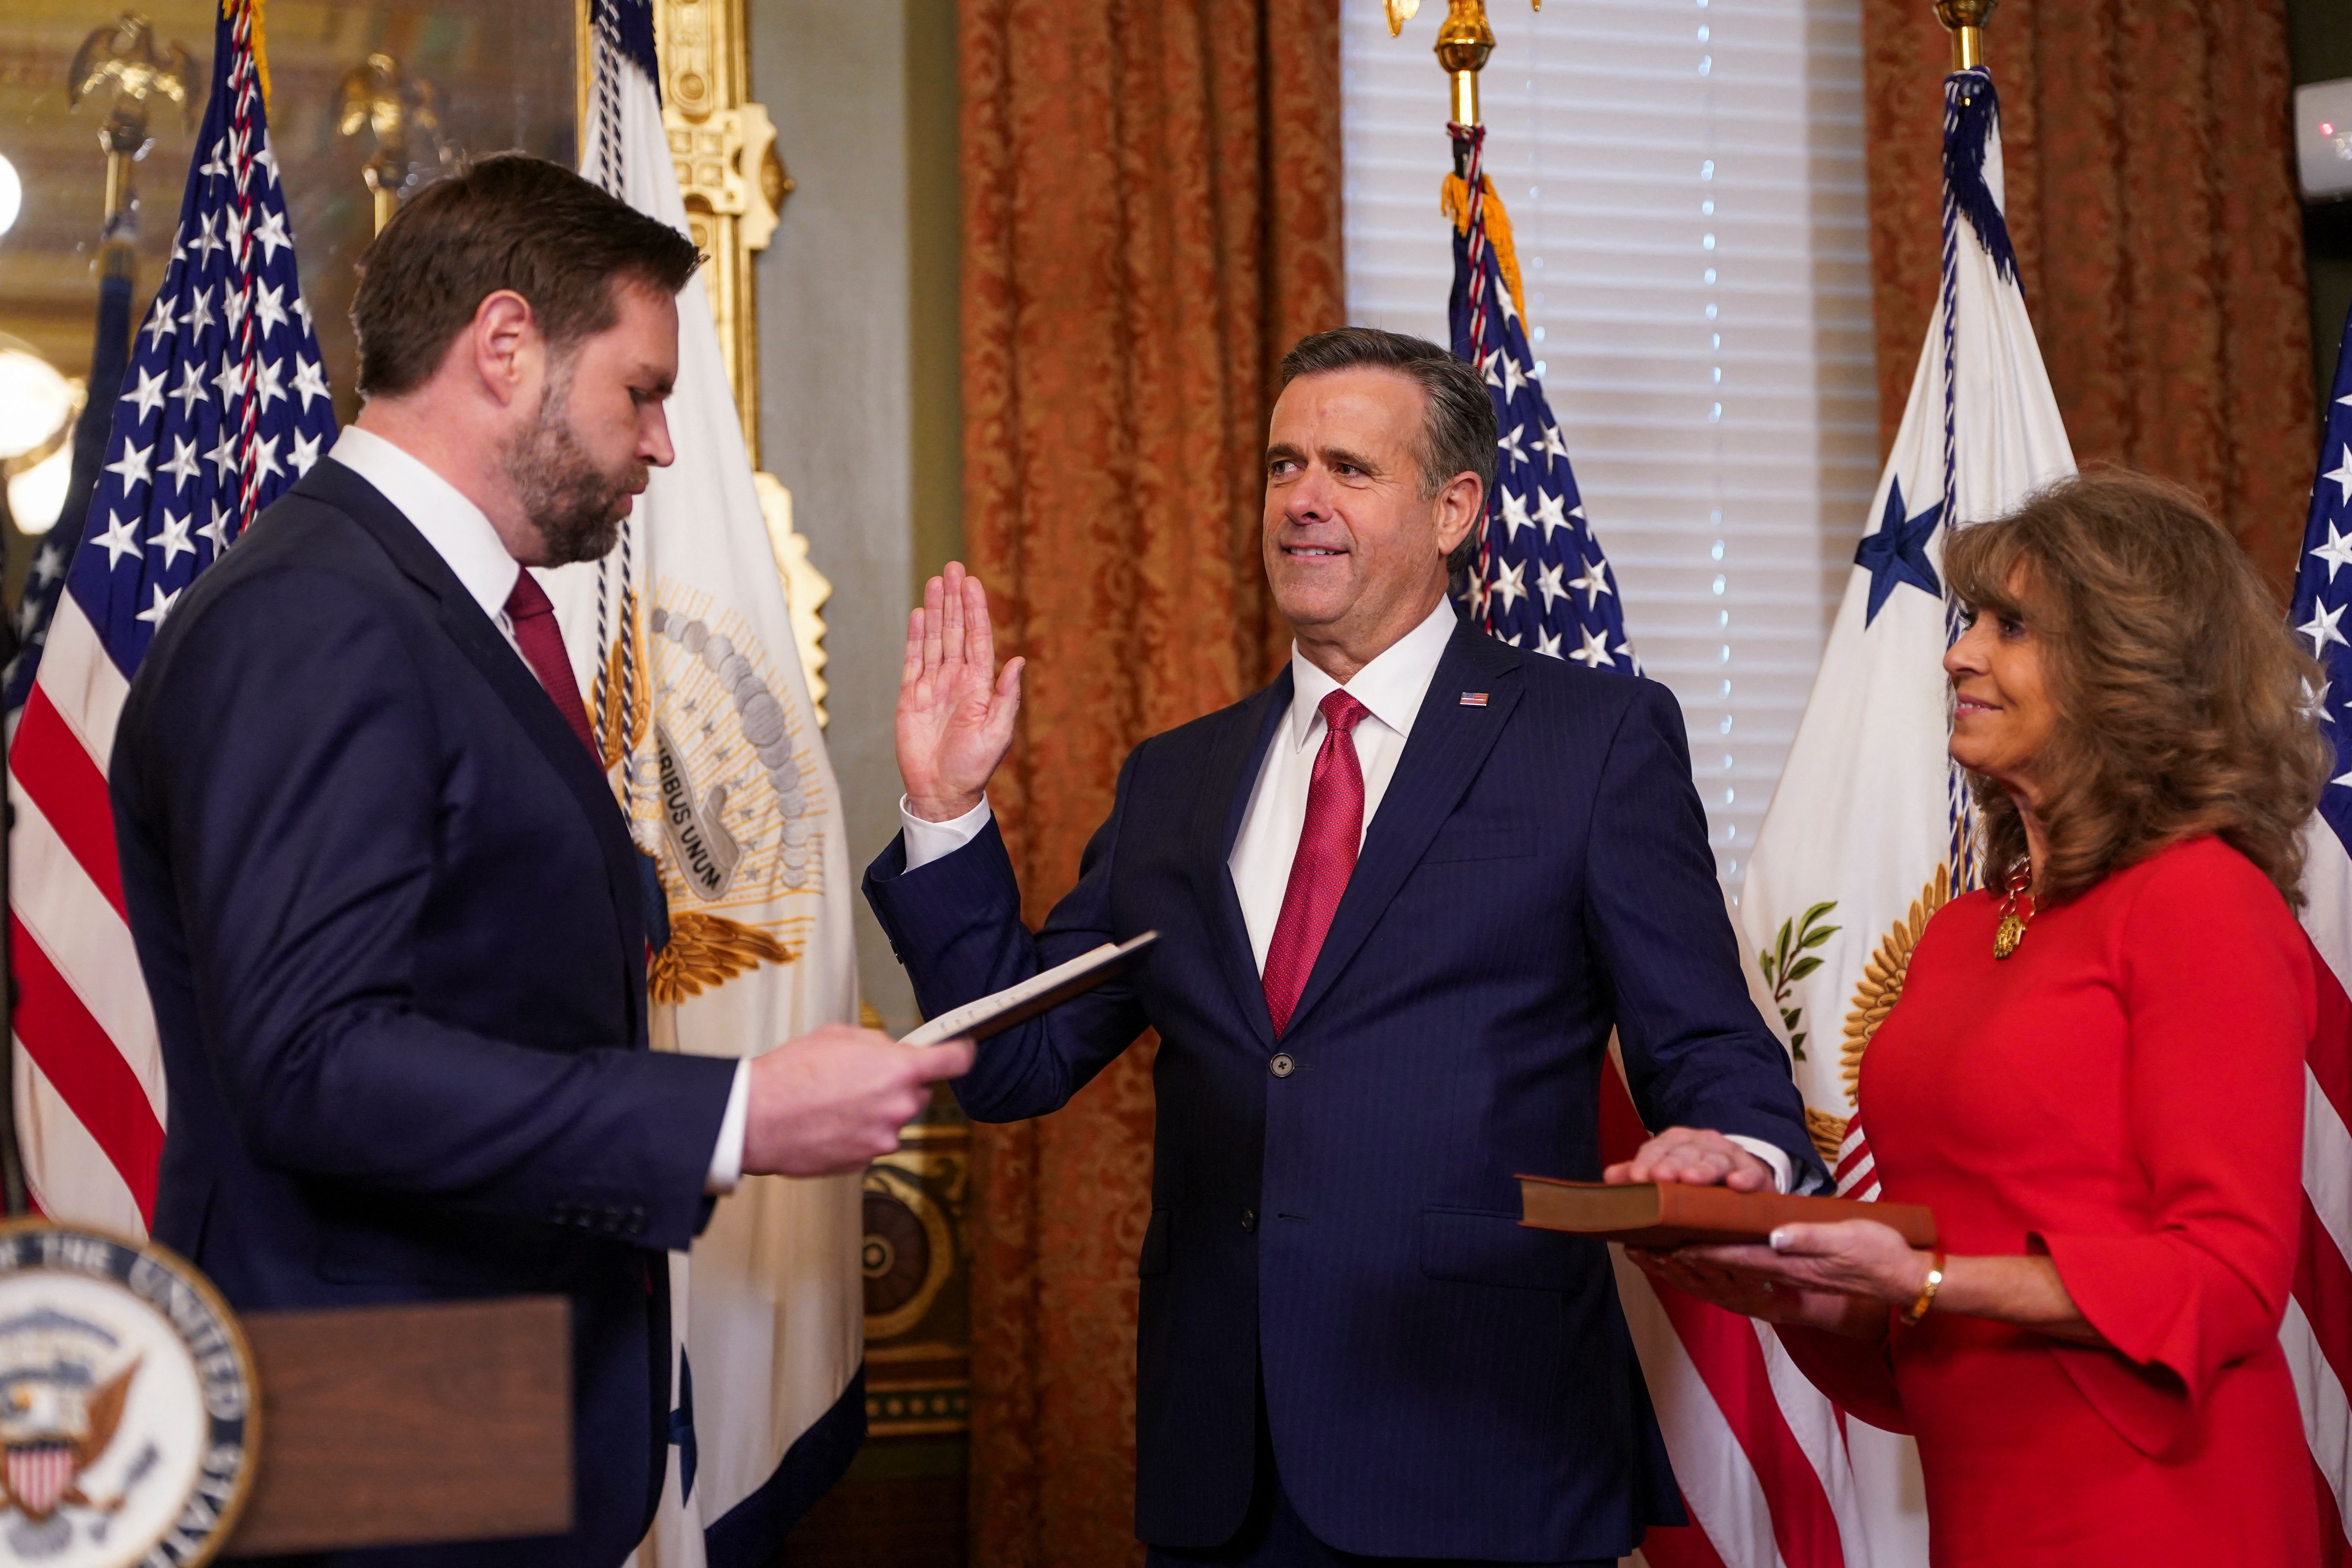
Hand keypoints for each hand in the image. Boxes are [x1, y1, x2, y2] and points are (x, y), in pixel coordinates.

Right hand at [739, 1023, 976, 1175]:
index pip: (956, 1060)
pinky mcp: (865, 1162)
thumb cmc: (792, 1073)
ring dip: (874, 1111)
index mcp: (899, 1071)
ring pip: (892, 1119)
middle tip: (861, 1078)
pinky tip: (828, 1122)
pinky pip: (871, 1141)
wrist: (758, 1118)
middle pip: (918, 1092)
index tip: (960, 1050)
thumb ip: (879, 1044)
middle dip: (898, 1085)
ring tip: (834, 1102)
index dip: (960, 1052)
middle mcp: (899, 1108)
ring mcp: (883, 1139)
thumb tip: (895, 1051)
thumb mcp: (840, 1036)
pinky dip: (856, 1132)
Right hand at [898, 562, 1022, 822]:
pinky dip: (915, 636)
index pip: (977, 638)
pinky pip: (912, 660)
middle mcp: (956, 680)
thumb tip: (1019, 661)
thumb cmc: (974, 767)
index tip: (971, 582)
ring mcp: (932, 686)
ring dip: (935, 610)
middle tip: (952, 567)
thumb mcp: (998, 733)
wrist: (942, 791)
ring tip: (935, 581)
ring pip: (934, 639)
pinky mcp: (910, 697)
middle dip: (954, 599)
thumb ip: (1006, 696)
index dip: (975, 609)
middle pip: (955, 630)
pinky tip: (918, 614)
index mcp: (979, 685)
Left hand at [1603, 1126, 1774, 1191]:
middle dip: (1671, 1164)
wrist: (1741, 1173)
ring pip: (1715, 1160)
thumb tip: (1609, 1179)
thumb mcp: (1665, 1172)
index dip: (1646, 1162)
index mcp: (1676, 1142)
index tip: (1636, 1178)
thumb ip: (1638, 1175)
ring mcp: (1729, 1156)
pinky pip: (1751, 1173)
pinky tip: (1737, 1184)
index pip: (1657, 1148)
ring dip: (1703, 1169)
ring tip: (1690, 1179)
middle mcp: (1702, 1143)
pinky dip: (1745, 1177)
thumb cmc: (1695, 1175)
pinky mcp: (1754, 1172)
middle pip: (1684, 1153)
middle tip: (1659, 1178)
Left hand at [1627, 1245, 1873, 1334]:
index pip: (1732, 1254)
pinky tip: (1697, 1258)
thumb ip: (1809, 1238)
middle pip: (1720, 1266)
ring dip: (1688, 1264)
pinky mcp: (1790, 1272)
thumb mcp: (1847, 1238)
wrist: (1901, 1277)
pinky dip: (1712, 1266)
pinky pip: (1742, 1272)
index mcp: (1787, 1260)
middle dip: (1679, 1259)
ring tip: (1652, 1254)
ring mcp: (1783, 1274)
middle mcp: (1778, 1270)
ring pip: (1725, 1271)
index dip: (1696, 1248)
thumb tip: (1773, 1236)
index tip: (1663, 1241)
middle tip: (1640, 1248)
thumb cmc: (1877, 1252)